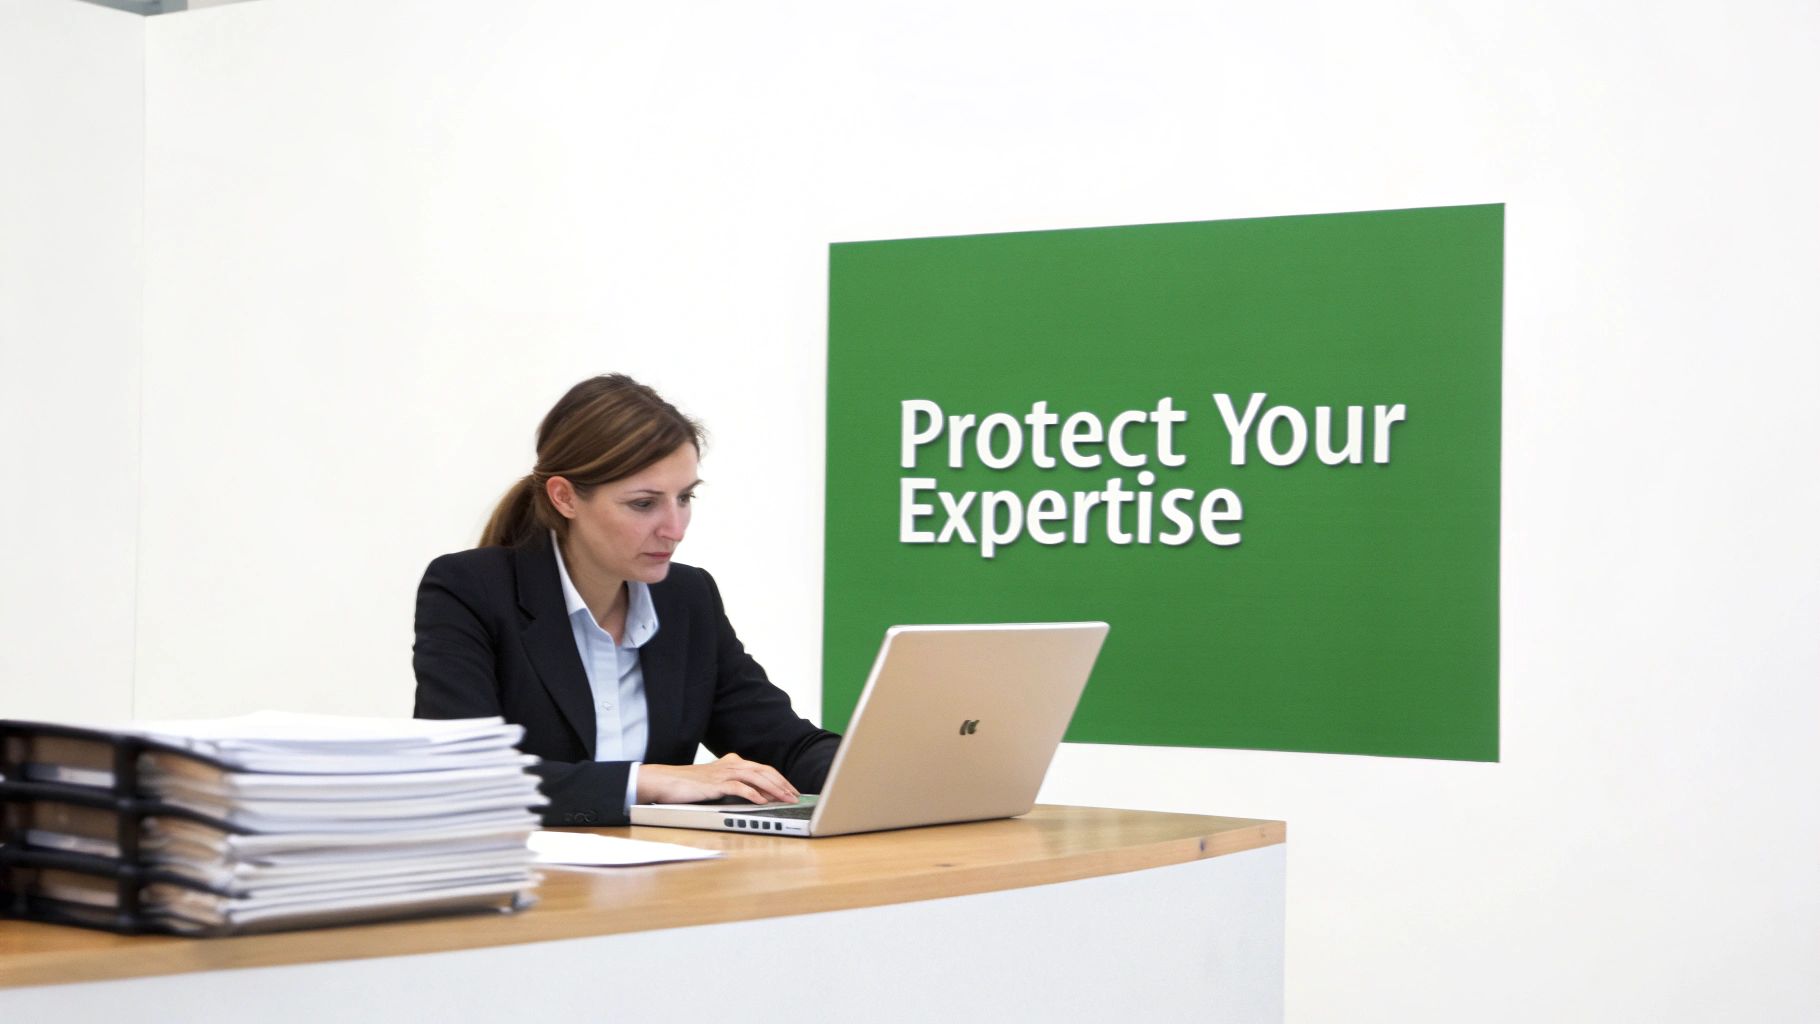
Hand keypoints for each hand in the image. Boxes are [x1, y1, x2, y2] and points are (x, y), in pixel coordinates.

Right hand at [636, 754, 800, 805]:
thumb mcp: (716, 781)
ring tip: (785, 799)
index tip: (792, 790)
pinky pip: (739, 788)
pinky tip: (762, 802)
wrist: (665, 781)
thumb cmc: (689, 784)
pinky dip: (753, 794)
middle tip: (796, 796)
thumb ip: (735, 784)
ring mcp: (723, 773)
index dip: (780, 779)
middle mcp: (731, 764)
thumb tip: (758, 795)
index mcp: (733, 762)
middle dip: (783, 784)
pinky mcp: (715, 784)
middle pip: (764, 771)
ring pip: (756, 777)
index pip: (763, 768)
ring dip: (774, 789)